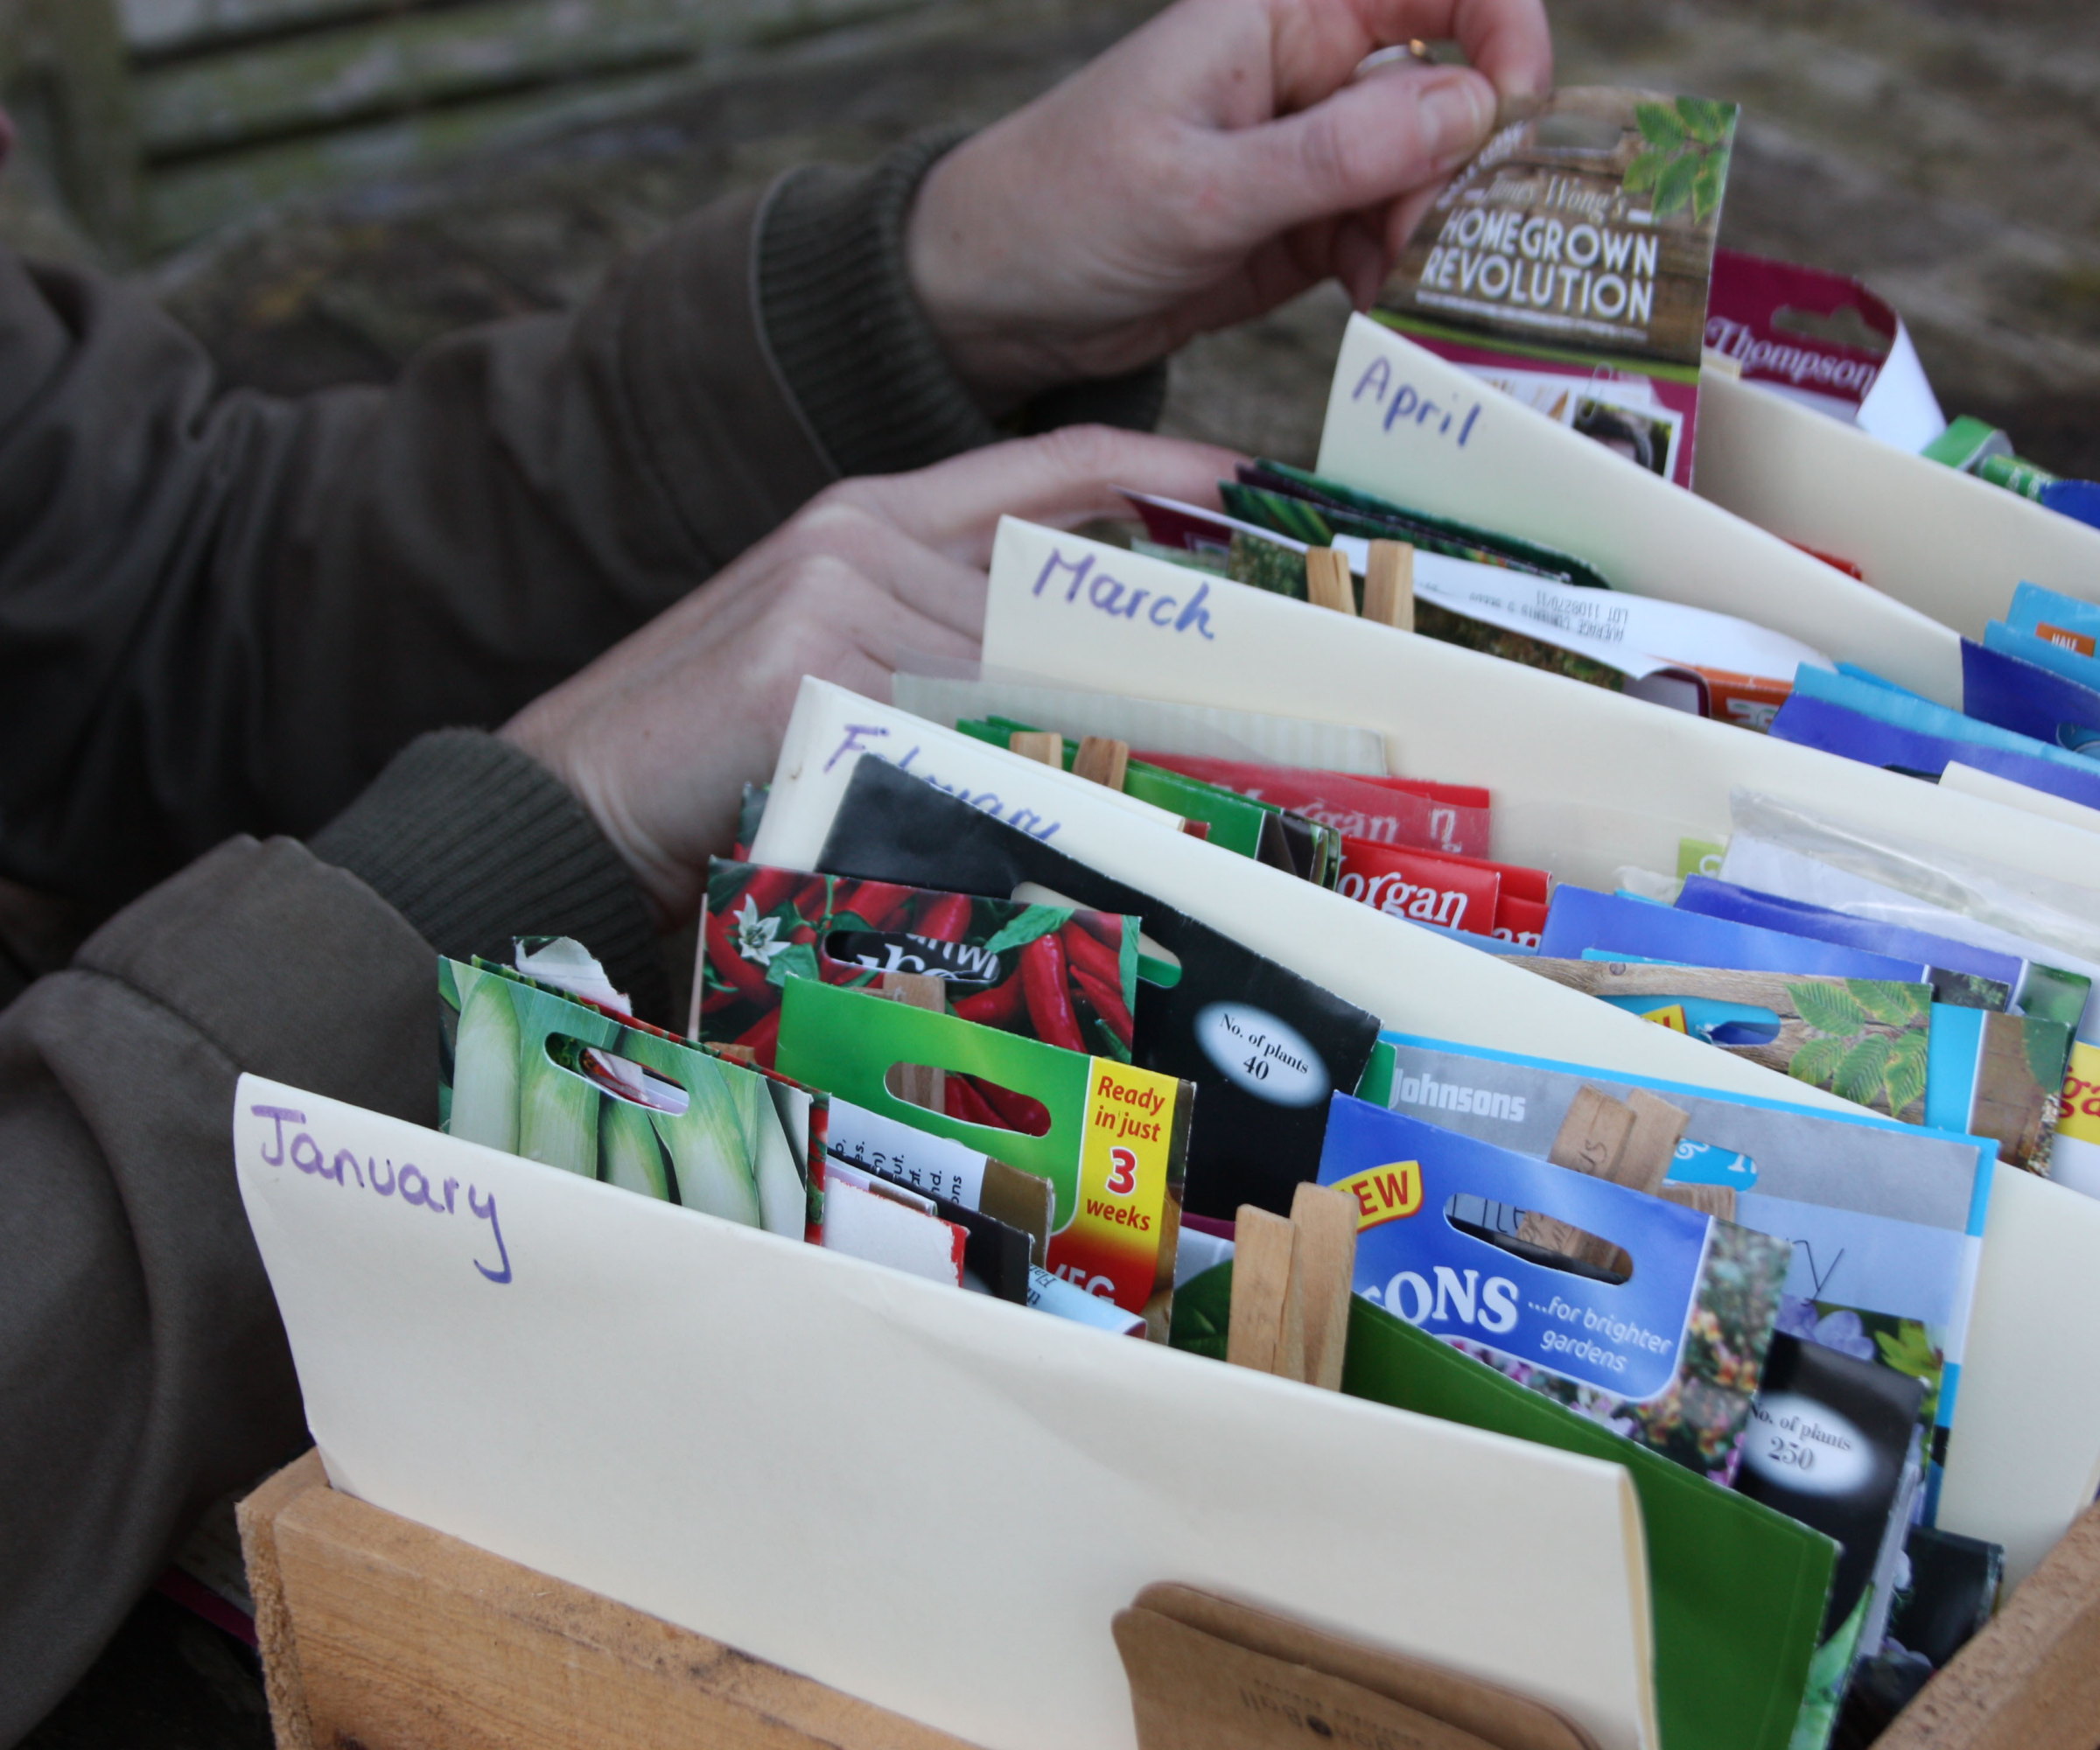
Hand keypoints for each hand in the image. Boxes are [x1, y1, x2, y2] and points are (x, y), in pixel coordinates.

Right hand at [500, 427, 1238, 924]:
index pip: (1046, 468)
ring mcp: (832, 594)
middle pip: (1055, 602)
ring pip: (1014, 680)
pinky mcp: (805, 669)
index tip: (1251, 481)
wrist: (568, 801)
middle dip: (1135, 674)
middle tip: (1234, 724)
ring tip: (1131, 812)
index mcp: (869, 515)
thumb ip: (943, 646)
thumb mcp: (836, 661)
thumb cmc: (710, 751)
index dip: (1158, 461)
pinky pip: (949, 738)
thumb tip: (1078, 695)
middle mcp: (859, 536)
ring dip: (1070, 753)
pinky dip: (991, 792)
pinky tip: (1016, 835)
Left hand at [907, 0, 1551, 405]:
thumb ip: (1334, 154)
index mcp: (1281, 13)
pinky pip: (1384, 239)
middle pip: (1449, 91)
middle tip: (1432, 244)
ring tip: (1393, 291)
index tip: (1510, 115)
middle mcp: (1309, 72)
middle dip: (1463, 166)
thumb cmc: (1064, 211)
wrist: (990, 302)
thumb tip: (1469, 110)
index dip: (1500, 31)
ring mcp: (1310, 156)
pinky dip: (1395, 275)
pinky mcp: (1300, 230)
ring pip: (1426, 177)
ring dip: (1430, 235)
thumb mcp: (1198, 187)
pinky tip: (1376, 311)